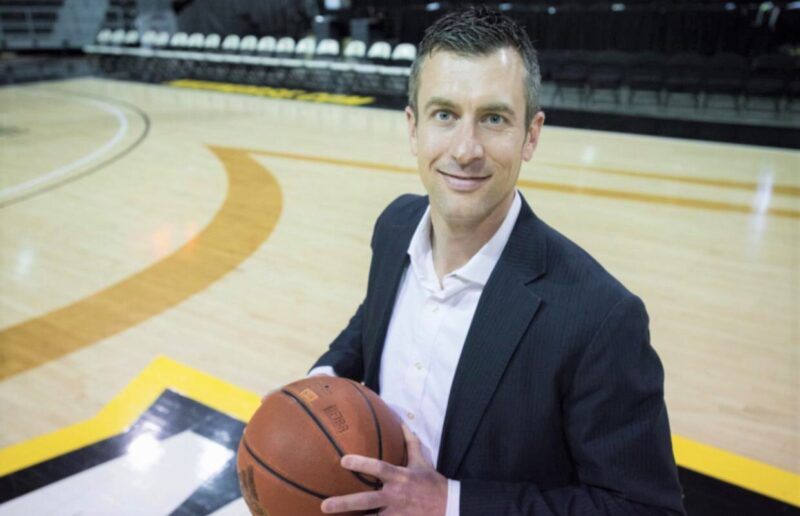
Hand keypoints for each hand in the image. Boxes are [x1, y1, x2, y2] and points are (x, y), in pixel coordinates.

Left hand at [321, 425, 448, 514]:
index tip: (343, 460)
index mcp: (400, 477)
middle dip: (345, 503)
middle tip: (325, 505)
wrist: (449, 506)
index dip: (361, 464)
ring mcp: (396, 514)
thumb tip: (402, 422)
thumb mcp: (421, 461)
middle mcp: (395, 496)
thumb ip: (410, 442)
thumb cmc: (432, 483)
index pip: (379, 468)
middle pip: (366, 501)